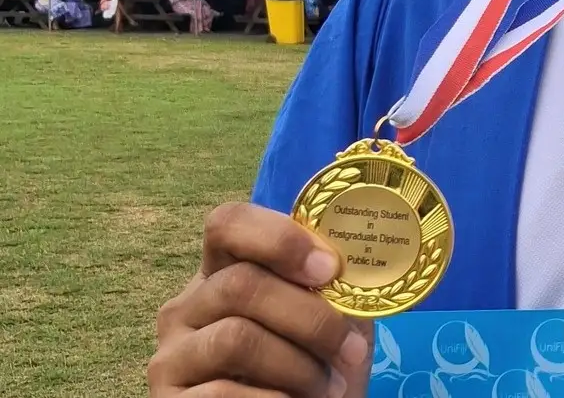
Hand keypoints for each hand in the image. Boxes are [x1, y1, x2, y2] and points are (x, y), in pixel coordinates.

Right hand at [149, 202, 373, 396]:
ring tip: (330, 387)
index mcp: (224, 271)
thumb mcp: (326, 319)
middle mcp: (187, 307)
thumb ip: (329, 286)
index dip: (279, 238)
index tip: (329, 269)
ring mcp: (171, 355)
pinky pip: (221, 394)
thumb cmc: (311, 367)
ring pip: (235, 338)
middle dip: (310, 318)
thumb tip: (352, 256)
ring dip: (298, 366)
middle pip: (242, 284)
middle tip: (351, 349)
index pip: (228, 223)